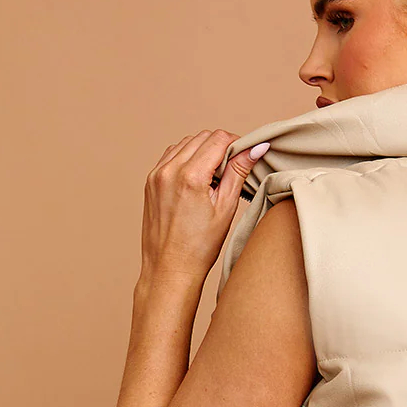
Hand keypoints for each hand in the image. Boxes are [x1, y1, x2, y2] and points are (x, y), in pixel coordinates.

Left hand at [141, 129, 268, 281]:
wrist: (169, 268)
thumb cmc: (199, 246)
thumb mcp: (226, 208)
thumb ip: (239, 172)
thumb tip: (255, 148)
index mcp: (190, 176)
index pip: (219, 139)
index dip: (238, 144)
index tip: (247, 156)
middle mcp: (169, 170)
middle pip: (202, 137)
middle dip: (221, 147)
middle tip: (233, 169)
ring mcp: (156, 174)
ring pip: (186, 143)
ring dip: (204, 151)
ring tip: (215, 177)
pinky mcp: (151, 180)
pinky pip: (172, 155)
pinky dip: (188, 158)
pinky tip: (198, 179)